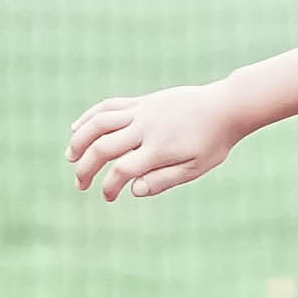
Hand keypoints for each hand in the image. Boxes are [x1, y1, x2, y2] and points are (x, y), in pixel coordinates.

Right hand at [68, 81, 249, 200]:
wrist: (227, 107)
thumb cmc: (214, 142)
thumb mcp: (196, 168)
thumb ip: (164, 180)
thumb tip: (134, 191)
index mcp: (160, 149)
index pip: (122, 170)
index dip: (109, 186)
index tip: (108, 197)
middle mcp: (146, 128)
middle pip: (103, 147)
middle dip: (86, 168)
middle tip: (80, 184)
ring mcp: (142, 111)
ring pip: (99, 123)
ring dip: (79, 140)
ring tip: (70, 156)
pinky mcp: (142, 101)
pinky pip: (109, 106)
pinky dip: (89, 116)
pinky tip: (77, 128)